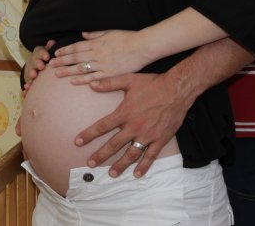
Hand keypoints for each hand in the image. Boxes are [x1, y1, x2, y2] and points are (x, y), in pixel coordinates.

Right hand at [23, 41, 54, 90]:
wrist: (35, 67)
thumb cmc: (44, 59)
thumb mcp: (46, 52)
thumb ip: (49, 48)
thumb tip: (52, 41)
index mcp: (38, 54)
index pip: (40, 52)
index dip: (43, 54)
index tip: (47, 56)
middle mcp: (33, 61)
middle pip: (34, 61)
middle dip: (37, 63)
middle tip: (41, 66)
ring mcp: (30, 70)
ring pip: (30, 71)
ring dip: (31, 73)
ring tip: (34, 76)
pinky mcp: (28, 79)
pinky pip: (27, 82)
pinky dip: (27, 85)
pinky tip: (27, 87)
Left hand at [49, 30, 149, 83]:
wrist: (141, 47)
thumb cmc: (127, 38)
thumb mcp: (109, 32)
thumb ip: (95, 34)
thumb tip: (83, 34)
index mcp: (96, 43)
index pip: (76, 47)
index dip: (65, 50)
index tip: (55, 53)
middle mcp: (96, 53)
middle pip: (75, 57)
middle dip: (61, 61)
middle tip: (50, 64)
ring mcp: (102, 64)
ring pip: (81, 68)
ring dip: (67, 71)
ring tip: (56, 74)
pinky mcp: (109, 73)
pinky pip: (93, 77)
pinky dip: (82, 80)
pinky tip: (73, 81)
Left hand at [74, 73, 188, 177]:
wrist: (177, 90)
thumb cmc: (152, 84)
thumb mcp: (128, 80)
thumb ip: (109, 83)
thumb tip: (91, 84)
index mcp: (125, 113)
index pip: (102, 126)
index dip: (89, 134)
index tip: (78, 142)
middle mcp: (134, 127)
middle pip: (114, 144)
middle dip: (101, 155)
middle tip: (90, 163)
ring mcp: (147, 135)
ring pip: (131, 154)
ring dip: (121, 164)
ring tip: (111, 173)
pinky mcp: (160, 139)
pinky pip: (151, 155)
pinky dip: (144, 166)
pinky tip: (137, 174)